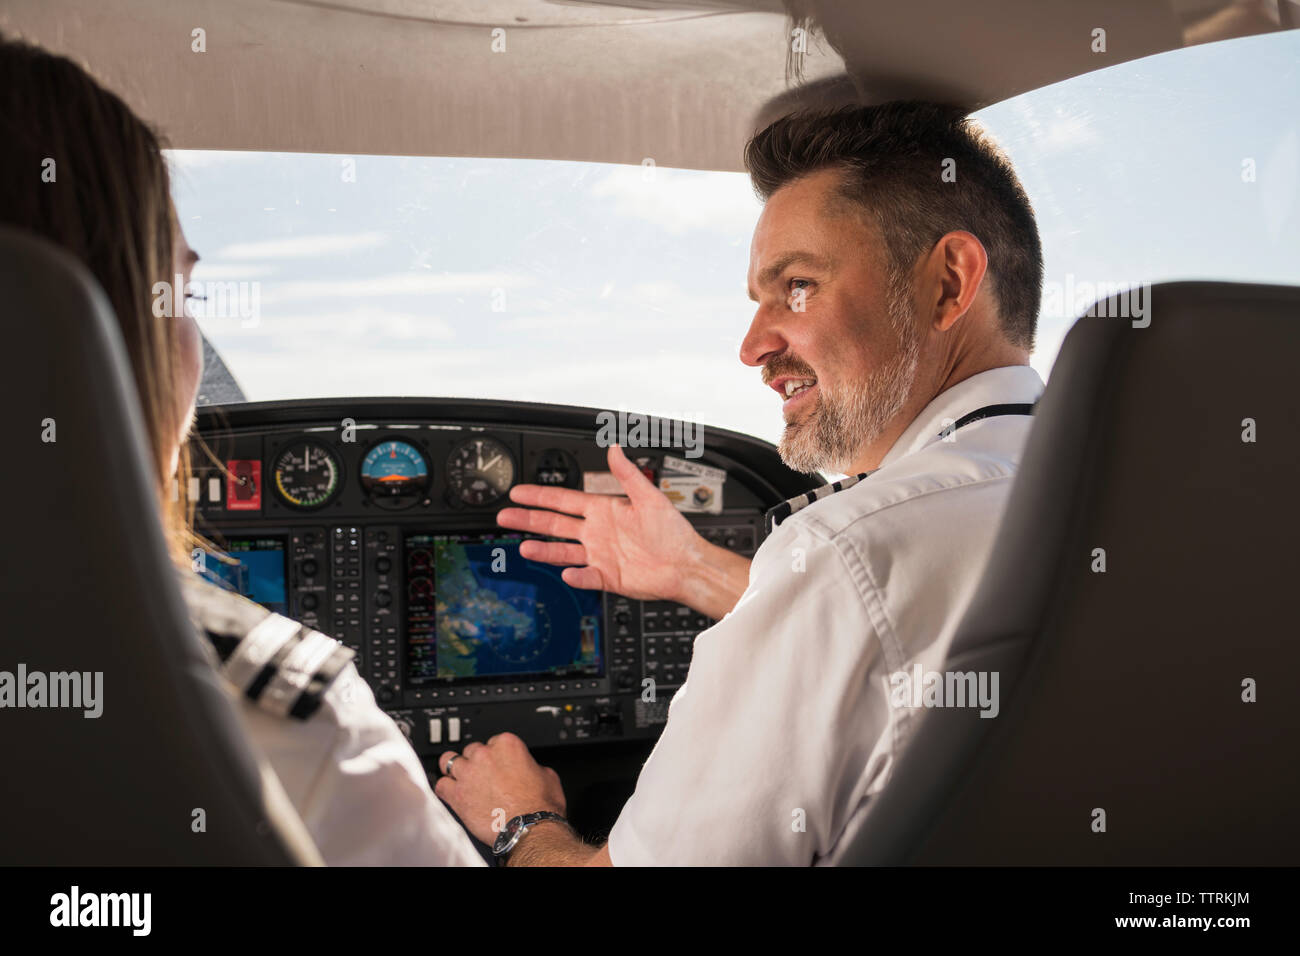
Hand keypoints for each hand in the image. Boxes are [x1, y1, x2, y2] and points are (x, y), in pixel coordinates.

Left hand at [433, 733, 565, 846]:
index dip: (495, 755)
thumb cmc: (539, 805)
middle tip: (483, 776)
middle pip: (471, 750)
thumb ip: (532, 765)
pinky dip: (445, 789)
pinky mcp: (457, 794)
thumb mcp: (547, 775)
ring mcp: (468, 773)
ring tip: (462, 780)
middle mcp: (485, 755)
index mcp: (507, 745)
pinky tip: (452, 794)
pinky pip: (441, 785)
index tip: (497, 764)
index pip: (494, 741)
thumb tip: (529, 769)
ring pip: (449, 761)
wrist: (530, 828)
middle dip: (476, 762)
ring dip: (456, 771)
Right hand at [497, 444, 704, 604]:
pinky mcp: (607, 577)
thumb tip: (614, 448)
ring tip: (524, 547)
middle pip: (554, 525)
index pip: (564, 501)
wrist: (686, 564)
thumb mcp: (649, 496)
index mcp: (604, 510)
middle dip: (529, 519)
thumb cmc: (673, 532)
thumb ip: (628, 474)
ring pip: (563, 551)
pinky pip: (585, 576)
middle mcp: (597, 532)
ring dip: (543, 549)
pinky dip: (576, 575)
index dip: (540, 496)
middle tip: (505, 516)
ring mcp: (600, 555)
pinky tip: (566, 572)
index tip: (518, 492)